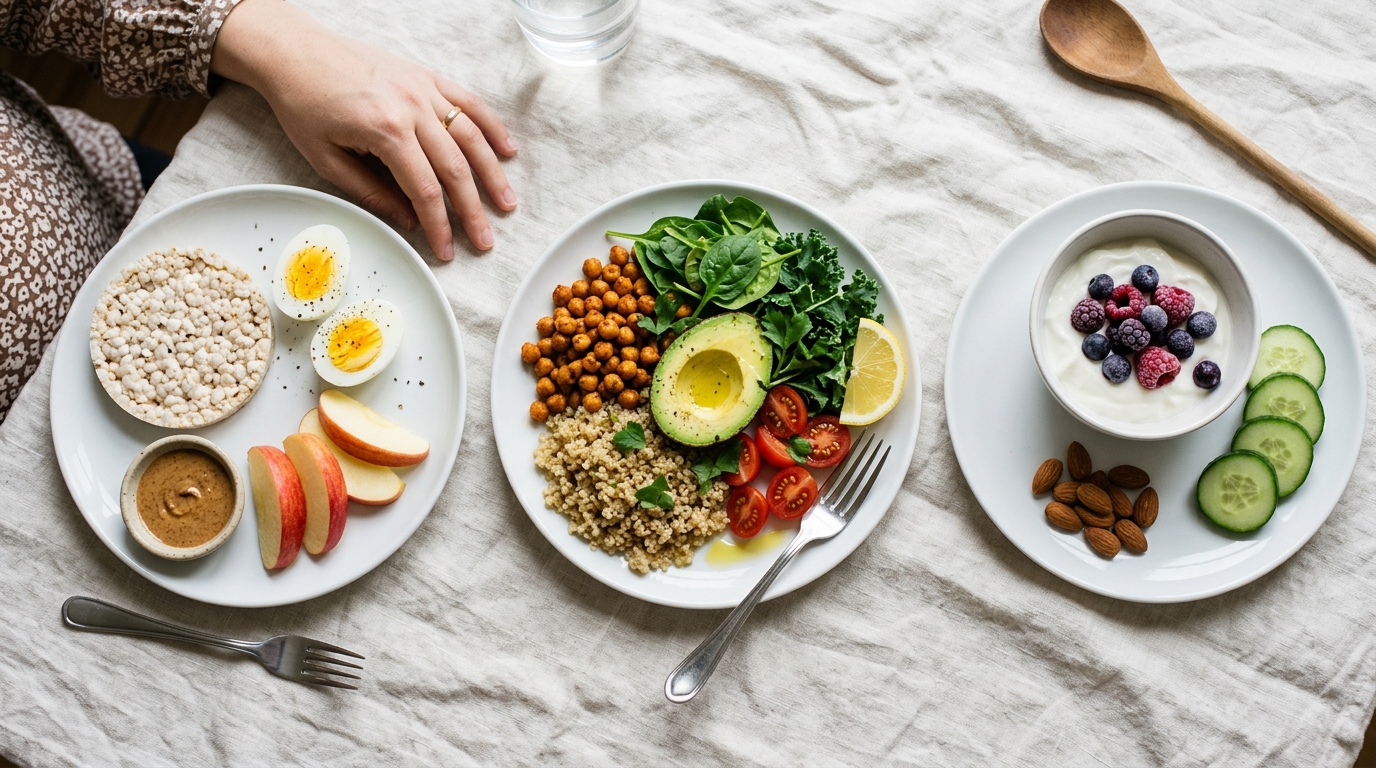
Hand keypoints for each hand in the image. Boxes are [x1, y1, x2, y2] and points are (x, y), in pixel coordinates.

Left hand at [210, 0, 515, 258]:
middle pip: (455, 168)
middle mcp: (412, 107)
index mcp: (385, 130)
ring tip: (507, 202)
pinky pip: (468, 102)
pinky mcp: (426, 76)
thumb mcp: (326, 159)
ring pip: (471, 136)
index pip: (425, 189)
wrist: (294, 52)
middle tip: (485, 240)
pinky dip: (491, 126)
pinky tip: (507, 150)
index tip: (447, 250)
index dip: (439, 225)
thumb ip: (370, 192)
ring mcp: (423, 89)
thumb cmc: (304, 104)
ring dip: (492, 173)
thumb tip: (408, 220)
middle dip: (473, 210)